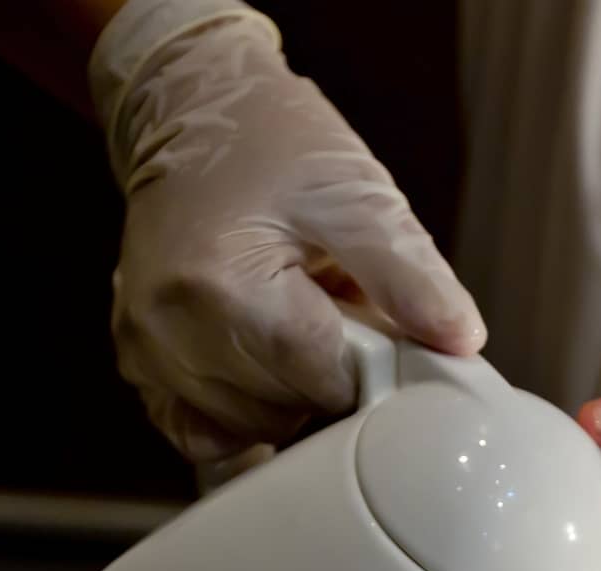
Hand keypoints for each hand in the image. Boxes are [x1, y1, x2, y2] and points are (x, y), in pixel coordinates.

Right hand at [99, 7, 483, 462]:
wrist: (188, 106)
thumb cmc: (270, 141)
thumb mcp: (355, 193)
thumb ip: (411, 276)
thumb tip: (460, 343)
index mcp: (221, 284)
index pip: (322, 382)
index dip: (365, 369)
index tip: (372, 329)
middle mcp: (169, 328)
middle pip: (284, 412)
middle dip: (325, 381)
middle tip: (332, 317)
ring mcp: (147, 351)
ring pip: (248, 430)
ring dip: (287, 396)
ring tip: (291, 326)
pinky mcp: (141, 365)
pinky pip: (202, 434)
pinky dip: (242, 416)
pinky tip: (260, 371)